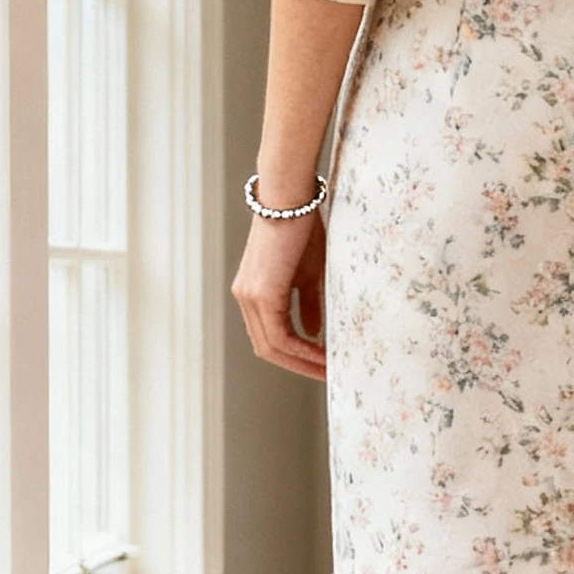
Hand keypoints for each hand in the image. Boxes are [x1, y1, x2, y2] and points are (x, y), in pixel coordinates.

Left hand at [232, 207, 326, 378]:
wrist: (292, 197)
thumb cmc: (303, 226)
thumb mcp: (308, 272)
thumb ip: (308, 304)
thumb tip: (312, 333)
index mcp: (252, 292)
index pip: (269, 336)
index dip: (294, 355)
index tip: (321, 363)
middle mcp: (244, 297)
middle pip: (267, 348)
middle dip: (298, 366)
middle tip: (327, 376)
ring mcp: (249, 297)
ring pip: (271, 347)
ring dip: (302, 362)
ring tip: (329, 370)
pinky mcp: (261, 294)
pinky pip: (280, 335)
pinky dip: (302, 350)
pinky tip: (323, 355)